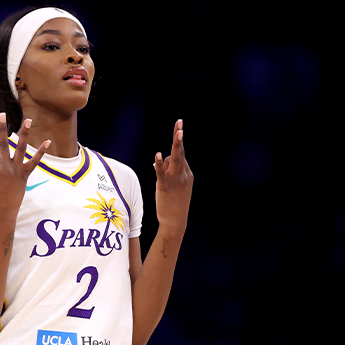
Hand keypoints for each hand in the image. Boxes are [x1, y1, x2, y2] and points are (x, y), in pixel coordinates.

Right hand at [0, 113, 49, 217]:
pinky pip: (34, 162)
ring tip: (28, 120)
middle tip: (2, 114)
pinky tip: (48, 141)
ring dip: (24, 133)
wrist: (2, 212)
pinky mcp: (25, 175)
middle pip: (2, 144)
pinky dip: (41, 152)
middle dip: (0, 128)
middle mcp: (4, 167)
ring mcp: (15, 171)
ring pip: (20, 148)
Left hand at [153, 119, 192, 234]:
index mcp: (187, 174)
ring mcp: (175, 180)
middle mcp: (183, 175)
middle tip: (179, 122)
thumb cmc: (174, 204)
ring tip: (178, 130)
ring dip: (177, 144)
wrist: (176, 222)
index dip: (174, 151)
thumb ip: (169, 173)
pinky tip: (157, 155)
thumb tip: (159, 162)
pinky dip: (159, 164)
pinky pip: (162, 172)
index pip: (180, 156)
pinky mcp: (165, 187)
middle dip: (179, 136)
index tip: (177, 131)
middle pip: (181, 152)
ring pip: (175, 159)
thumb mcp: (175, 187)